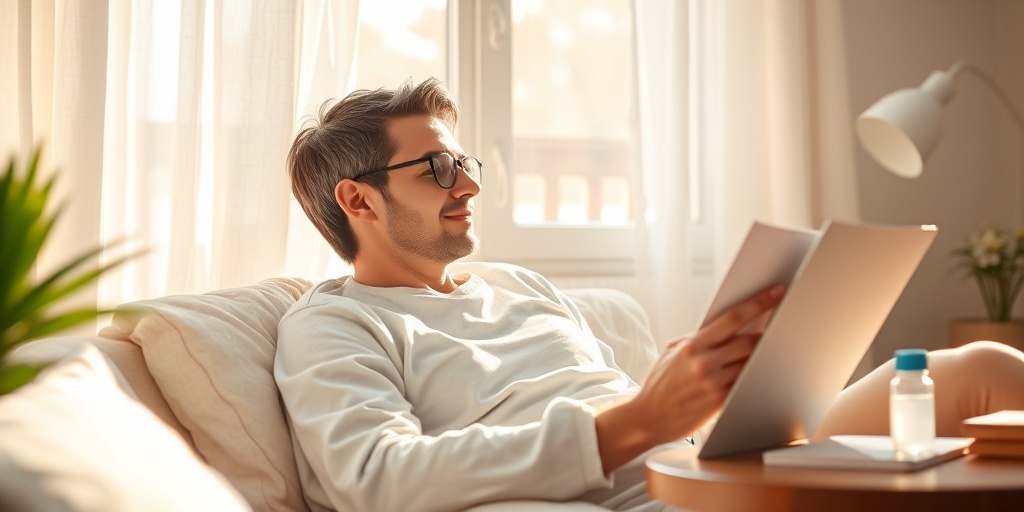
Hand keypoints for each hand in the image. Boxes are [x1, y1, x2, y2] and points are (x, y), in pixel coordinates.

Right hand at [594, 284, 784, 473]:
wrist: (648, 418)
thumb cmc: (660, 383)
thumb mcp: (671, 353)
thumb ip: (697, 339)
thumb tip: (726, 326)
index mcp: (692, 345)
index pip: (732, 318)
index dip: (758, 304)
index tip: (776, 293)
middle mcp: (704, 363)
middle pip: (749, 342)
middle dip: (766, 335)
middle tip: (778, 328)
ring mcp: (713, 384)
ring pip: (751, 364)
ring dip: (762, 358)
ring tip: (770, 352)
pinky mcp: (720, 404)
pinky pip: (745, 385)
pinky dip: (753, 377)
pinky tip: (759, 374)